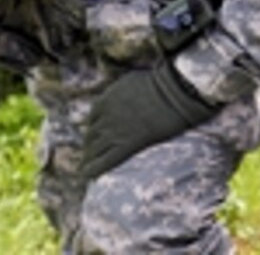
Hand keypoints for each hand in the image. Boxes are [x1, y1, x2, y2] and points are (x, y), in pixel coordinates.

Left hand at [80, 59, 219, 178]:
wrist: (172, 91)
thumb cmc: (160, 83)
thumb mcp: (131, 82)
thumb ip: (120, 92)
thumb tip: (120, 97)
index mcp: (106, 100)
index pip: (92, 119)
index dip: (93, 130)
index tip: (93, 137)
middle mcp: (106, 117)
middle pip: (91, 136)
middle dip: (89, 147)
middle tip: (89, 156)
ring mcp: (116, 132)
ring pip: (95, 150)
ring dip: (89, 160)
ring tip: (86, 169)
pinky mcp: (128, 144)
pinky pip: (106, 161)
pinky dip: (95, 169)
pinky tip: (88, 176)